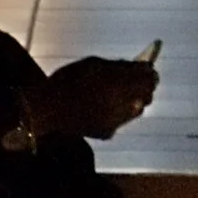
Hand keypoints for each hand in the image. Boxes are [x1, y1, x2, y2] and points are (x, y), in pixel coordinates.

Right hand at [38, 55, 161, 141]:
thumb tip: (138, 66)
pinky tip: (113, 106)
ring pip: (138, 109)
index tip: (150, 67)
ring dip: (138, 99)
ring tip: (133, 92)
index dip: (149, 71)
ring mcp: (113, 120)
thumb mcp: (91, 64)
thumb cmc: (67, 81)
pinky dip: (123, 112)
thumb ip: (116, 66)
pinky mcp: (108, 133)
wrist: (46, 110)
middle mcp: (117, 103)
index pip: (144, 76)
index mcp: (113, 81)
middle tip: (149, 79)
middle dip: (148, 86)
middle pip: (146, 94)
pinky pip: (123, 120)